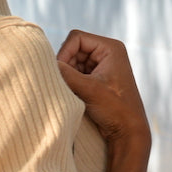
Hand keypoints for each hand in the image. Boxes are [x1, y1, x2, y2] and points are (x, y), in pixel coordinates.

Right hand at [56, 29, 150, 171]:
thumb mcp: (88, 89)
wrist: (129, 132)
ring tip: (72, 91)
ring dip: (67, 75)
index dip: (64, 53)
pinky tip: (74, 95)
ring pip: (72, 62)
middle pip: (73, 49)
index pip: (76, 38)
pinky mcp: (97, 79)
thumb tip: (43, 63)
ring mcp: (102, 66)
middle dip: (66, 66)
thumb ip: (65, 74)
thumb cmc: (115, 109)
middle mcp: (107, 53)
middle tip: (65, 84)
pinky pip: (76, 73)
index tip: (61, 72)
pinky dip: (71, 82)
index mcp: (111, 48)